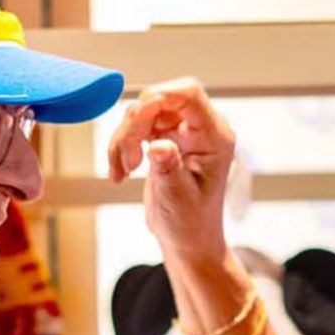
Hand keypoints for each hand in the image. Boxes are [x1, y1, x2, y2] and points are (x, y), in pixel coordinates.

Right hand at [104, 77, 236, 269]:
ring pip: (142, 113)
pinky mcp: (165, 137)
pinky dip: (121, 147)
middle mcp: (201, 128)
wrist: (187, 239)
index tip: (135, 119)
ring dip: (123, 140)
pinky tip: (119, 173)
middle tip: (128, 163)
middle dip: (134, 127)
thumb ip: (168, 168)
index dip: (159, 96)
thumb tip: (158, 146)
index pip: (189, 95)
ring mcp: (182, 131)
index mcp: (214, 138)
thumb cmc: (190, 223)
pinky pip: (136, 127)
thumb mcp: (178, 199)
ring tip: (122, 172)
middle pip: (159, 100)